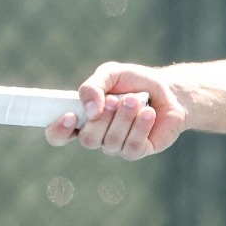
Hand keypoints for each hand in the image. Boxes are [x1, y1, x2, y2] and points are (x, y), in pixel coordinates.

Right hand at [44, 62, 188, 160]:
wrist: (168, 90)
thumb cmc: (135, 81)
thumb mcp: (111, 73)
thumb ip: (92, 86)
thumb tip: (89, 110)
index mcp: (83, 118)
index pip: (57, 135)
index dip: (58, 131)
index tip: (70, 116)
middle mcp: (96, 135)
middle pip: (87, 139)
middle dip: (104, 118)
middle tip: (118, 99)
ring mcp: (116, 146)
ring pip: (111, 142)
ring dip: (124, 118)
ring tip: (136, 100)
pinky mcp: (137, 151)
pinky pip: (132, 147)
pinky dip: (140, 127)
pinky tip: (149, 113)